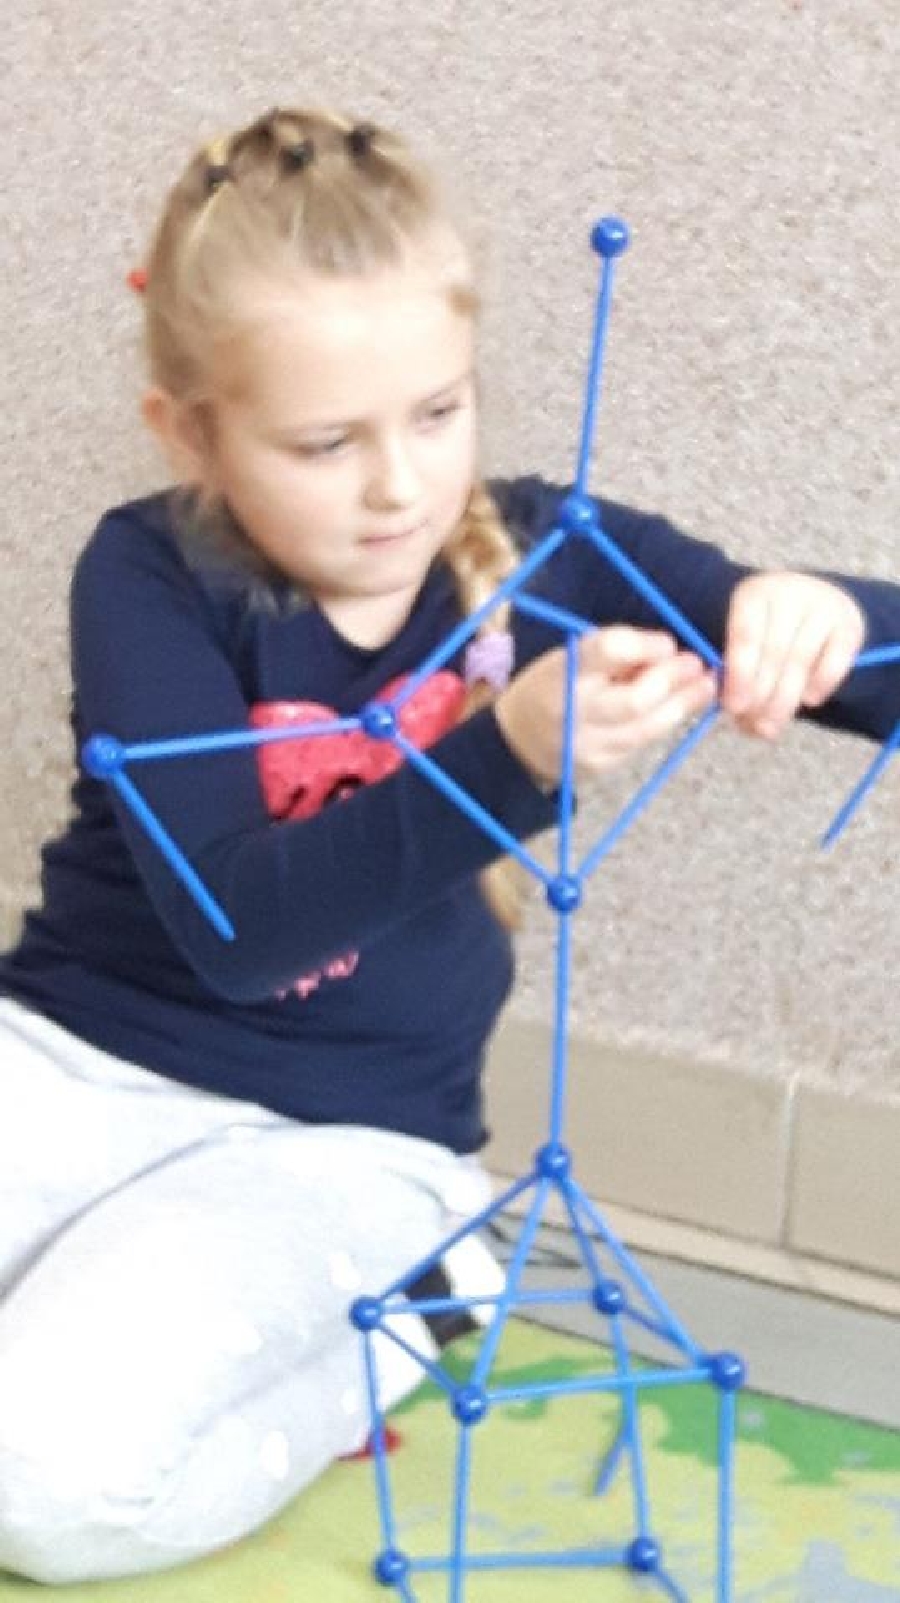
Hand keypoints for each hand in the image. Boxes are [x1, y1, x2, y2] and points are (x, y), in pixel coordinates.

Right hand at [494, 627, 716, 787]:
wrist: (519, 742)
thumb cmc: (551, 686)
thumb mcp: (567, 658)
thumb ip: (611, 657)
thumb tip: (667, 653)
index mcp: (563, 672)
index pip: (609, 651)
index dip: (645, 646)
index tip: (667, 643)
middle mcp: (575, 711)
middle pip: (636, 699)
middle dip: (673, 680)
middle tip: (696, 664)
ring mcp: (589, 744)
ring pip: (647, 727)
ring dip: (683, 704)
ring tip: (706, 687)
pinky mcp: (602, 765)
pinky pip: (642, 742)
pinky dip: (666, 722)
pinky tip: (682, 707)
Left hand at [722, 573, 864, 738]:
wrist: (812, 603)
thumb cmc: (769, 631)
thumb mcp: (747, 642)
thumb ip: (737, 675)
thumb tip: (738, 715)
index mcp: (752, 594)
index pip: (745, 636)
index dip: (739, 675)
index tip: (734, 708)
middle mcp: (788, 593)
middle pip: (774, 651)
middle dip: (762, 695)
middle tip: (756, 725)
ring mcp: (822, 605)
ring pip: (801, 659)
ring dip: (786, 698)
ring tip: (773, 726)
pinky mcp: (849, 623)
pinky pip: (834, 661)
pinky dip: (821, 684)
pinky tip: (809, 701)